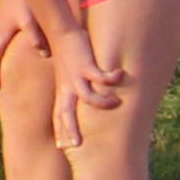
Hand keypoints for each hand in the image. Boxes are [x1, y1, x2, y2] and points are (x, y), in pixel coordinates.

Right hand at [0, 0, 48, 101]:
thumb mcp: (29, 19)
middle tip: (1, 83)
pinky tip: (30, 50)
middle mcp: (0, 30)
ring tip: (14, 71)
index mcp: (0, 33)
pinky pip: (11, 39)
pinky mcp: (12, 18)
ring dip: (4, 59)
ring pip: (3, 46)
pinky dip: (15, 48)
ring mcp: (5, 24)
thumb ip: (35, 37)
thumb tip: (42, 54)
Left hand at [61, 21, 135, 136]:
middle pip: (66, 113)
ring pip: (88, 98)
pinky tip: (121, 74)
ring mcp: (75, 76)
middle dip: (70, 129)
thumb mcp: (66, 73)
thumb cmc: (65, 53)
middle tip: (78, 145)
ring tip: (117, 102)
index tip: (62, 147)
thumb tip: (83, 96)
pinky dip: (113, 78)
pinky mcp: (85, 65)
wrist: (59, 31)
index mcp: (62, 89)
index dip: (60, 130)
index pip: (58, 114)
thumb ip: (73, 86)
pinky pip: (101, 77)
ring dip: (104, 102)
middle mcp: (67, 86)